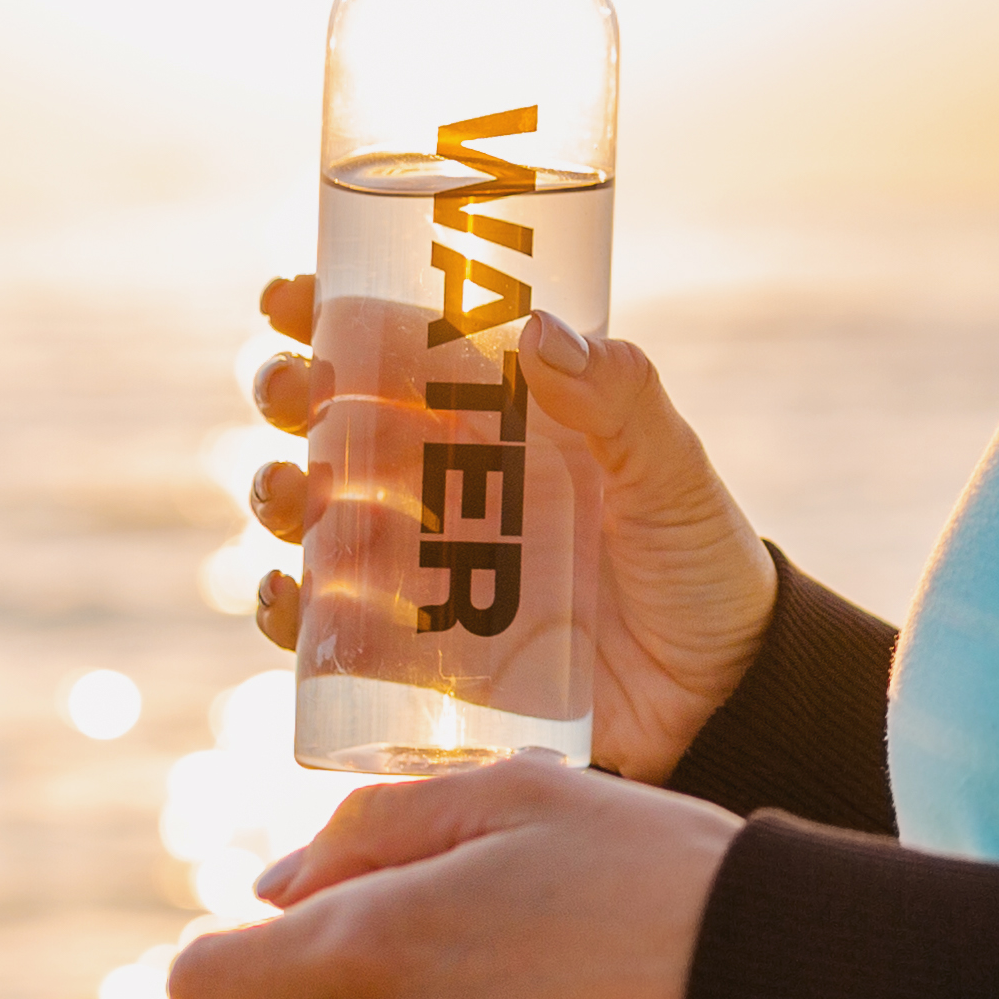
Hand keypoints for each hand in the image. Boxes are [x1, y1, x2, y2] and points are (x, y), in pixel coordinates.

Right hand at [241, 287, 779, 775]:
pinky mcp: (415, 656)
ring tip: (286, 496)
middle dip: (287, 400)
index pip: (394, 350)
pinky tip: (286, 598)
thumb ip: (623, 402)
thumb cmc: (702, 567)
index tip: (286, 299)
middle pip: (331, 424)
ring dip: (274, 495)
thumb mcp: (673, 476)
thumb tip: (539, 329)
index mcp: (499, 420)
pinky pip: (325, 630)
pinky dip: (287, 612)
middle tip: (290, 395)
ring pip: (312, 518)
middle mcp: (445, 485)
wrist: (725, 699)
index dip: (325, 316)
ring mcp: (423, 569)